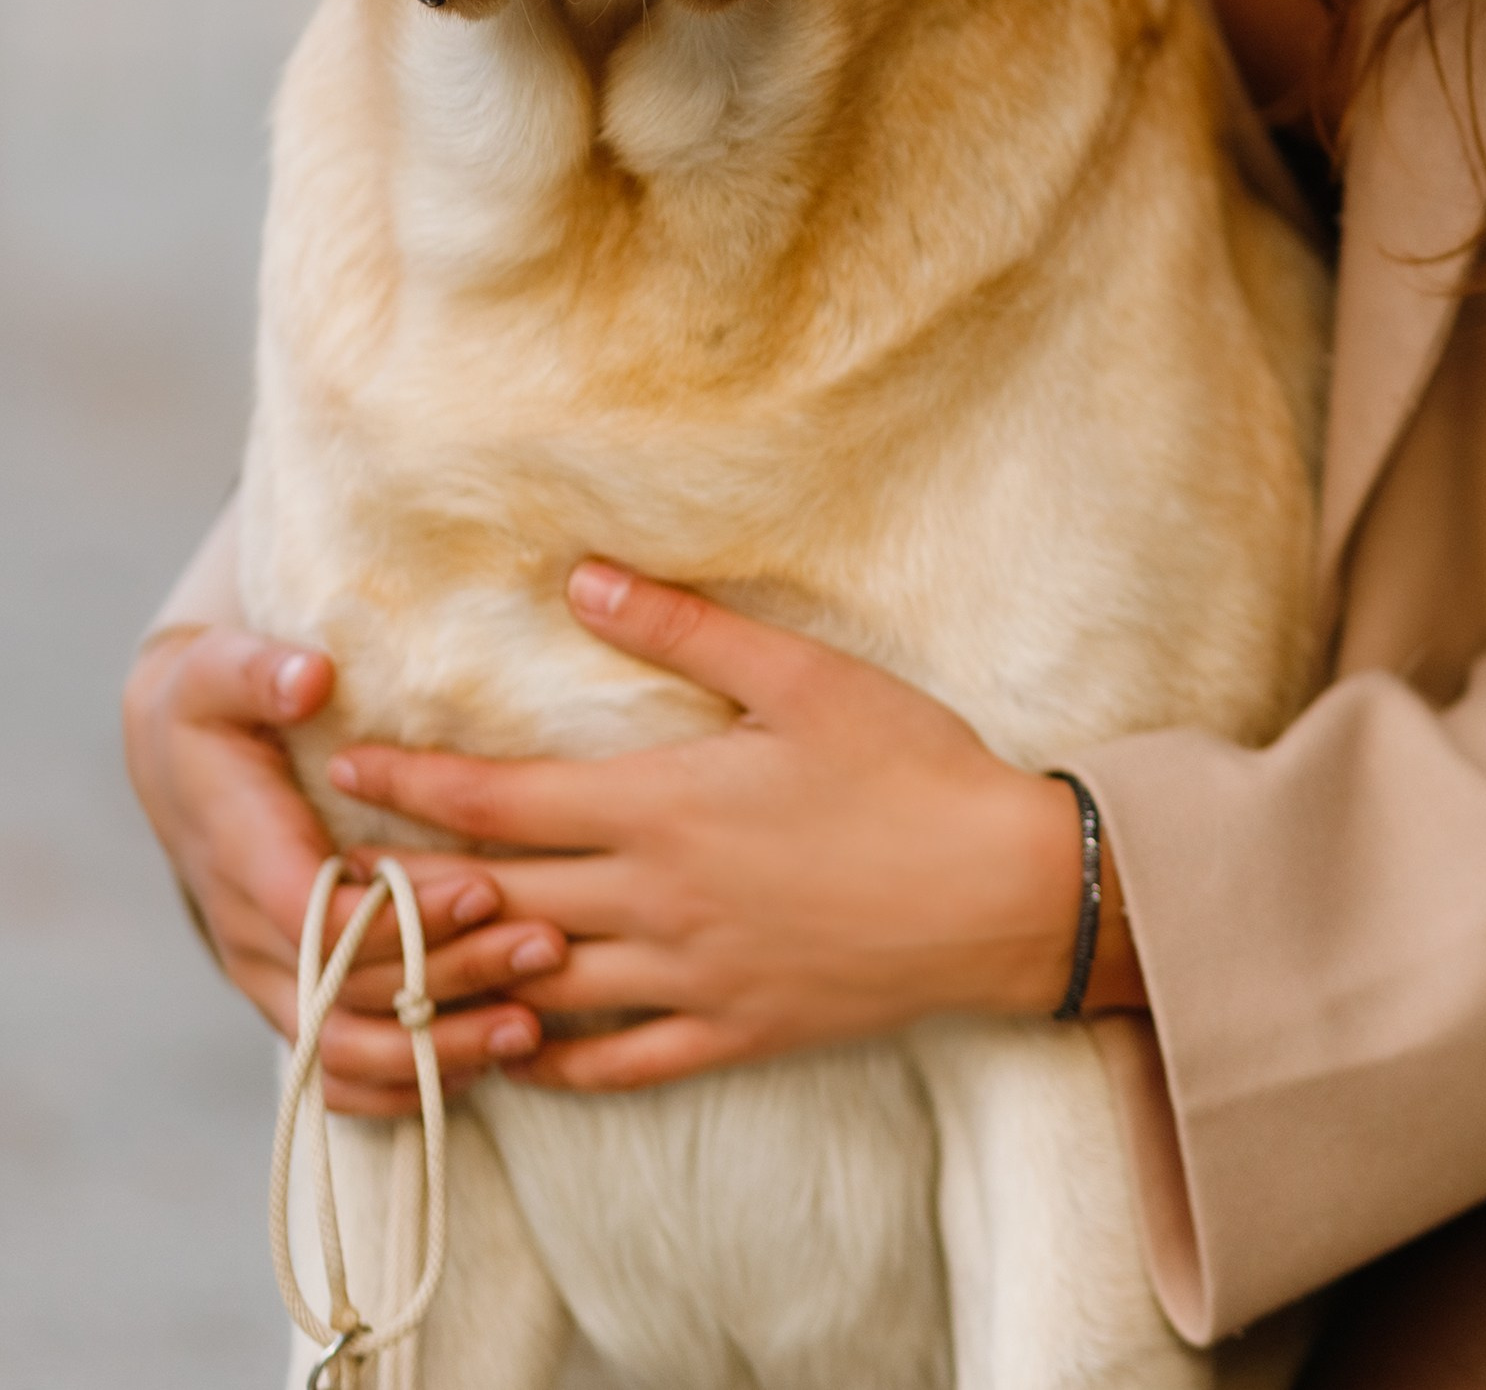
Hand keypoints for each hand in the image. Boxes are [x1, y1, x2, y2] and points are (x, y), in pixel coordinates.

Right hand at [123, 623, 567, 1115]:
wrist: (176, 767)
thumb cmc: (212, 711)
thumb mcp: (220, 672)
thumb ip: (260, 671)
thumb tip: (310, 676)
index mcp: (240, 857)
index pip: (319, 917)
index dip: (401, 916)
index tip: (486, 886)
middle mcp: (248, 937)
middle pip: (344, 997)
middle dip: (450, 980)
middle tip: (548, 945)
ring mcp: (267, 979)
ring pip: (342, 1053)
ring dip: (436, 1050)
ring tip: (533, 1027)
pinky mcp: (292, 998)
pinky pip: (337, 1073)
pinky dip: (402, 1084)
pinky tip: (481, 1066)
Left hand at [328, 562, 1143, 1094]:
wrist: (1002, 894)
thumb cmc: (909, 768)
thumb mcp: (801, 675)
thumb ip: (681, 627)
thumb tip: (579, 576)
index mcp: (661, 809)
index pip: (499, 803)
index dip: (413, 786)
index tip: (346, 769)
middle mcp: (654, 903)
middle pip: (492, 899)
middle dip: (401, 886)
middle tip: (326, 875)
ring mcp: (688, 980)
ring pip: (536, 992)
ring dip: (457, 976)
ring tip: (392, 964)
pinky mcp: (732, 1033)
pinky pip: (614, 1065)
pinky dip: (550, 1062)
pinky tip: (514, 1050)